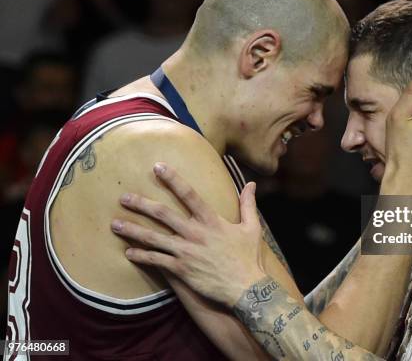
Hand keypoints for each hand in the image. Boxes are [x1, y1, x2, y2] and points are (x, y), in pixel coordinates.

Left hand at [111, 163, 266, 307]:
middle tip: (124, 197)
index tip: (157, 167)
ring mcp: (186, 252)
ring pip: (153, 238)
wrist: (246, 288)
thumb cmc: (248, 258)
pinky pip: (156, 261)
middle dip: (141, 204)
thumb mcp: (252, 228)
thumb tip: (251, 184)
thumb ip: (248, 204)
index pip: (189, 194)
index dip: (173, 179)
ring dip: (133, 230)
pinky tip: (128, 252)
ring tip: (115, 224)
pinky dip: (141, 256)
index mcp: (211, 221)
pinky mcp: (181, 270)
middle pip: (163, 214)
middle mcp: (195, 233)